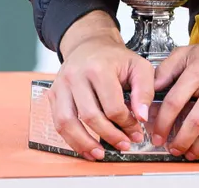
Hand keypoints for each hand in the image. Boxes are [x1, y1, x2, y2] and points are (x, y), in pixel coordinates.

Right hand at [49, 19, 154, 160]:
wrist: (90, 44)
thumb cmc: (115, 58)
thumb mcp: (139, 66)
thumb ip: (144, 91)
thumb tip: (142, 117)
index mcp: (99, 68)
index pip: (112, 106)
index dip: (126, 123)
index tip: (136, 132)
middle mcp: (76, 76)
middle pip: (90, 116)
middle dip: (109, 135)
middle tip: (123, 145)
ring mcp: (61, 85)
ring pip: (67, 122)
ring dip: (84, 143)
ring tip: (99, 154)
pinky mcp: (53, 94)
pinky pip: (58, 122)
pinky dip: (71, 139)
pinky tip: (85, 147)